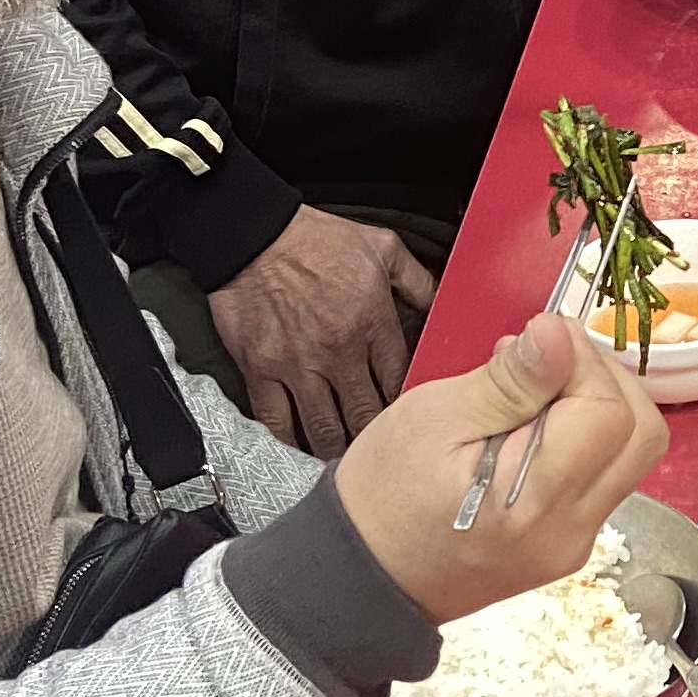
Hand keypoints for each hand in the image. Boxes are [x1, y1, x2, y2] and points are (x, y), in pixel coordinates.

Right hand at [207, 204, 439, 457]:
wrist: (254, 235)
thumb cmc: (316, 239)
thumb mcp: (382, 247)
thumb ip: (417, 281)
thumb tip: (444, 303)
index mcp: (372, 323)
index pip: (401, 382)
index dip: (410, 406)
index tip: (413, 420)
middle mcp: (338, 351)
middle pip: (366, 415)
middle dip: (377, 439)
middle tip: (383, 454)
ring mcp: (298, 365)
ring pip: (324, 427)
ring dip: (338, 449)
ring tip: (347, 462)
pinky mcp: (261, 370)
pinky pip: (276, 421)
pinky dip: (289, 442)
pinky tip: (300, 451)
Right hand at [334, 315, 667, 625]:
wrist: (362, 577)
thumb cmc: (382, 496)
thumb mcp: (434, 420)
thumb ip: (508, 382)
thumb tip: (561, 334)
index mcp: (534, 502)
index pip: (610, 413)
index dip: (584, 362)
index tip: (539, 340)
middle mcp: (570, 531)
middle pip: (642, 435)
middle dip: (605, 380)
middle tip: (545, 360)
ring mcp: (573, 543)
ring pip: (629, 456)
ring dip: (598, 406)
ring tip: (531, 391)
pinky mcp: (567, 545)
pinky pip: (602, 478)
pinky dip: (583, 439)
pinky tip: (529, 426)